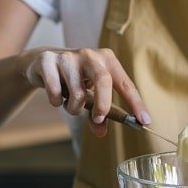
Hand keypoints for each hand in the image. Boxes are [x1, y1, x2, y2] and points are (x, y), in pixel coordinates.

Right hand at [20, 48, 150, 136]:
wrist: (43, 62)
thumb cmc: (74, 80)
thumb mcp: (90, 94)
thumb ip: (98, 113)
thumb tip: (101, 132)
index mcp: (106, 60)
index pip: (125, 84)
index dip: (136, 103)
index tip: (144, 121)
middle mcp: (89, 54)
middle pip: (104, 81)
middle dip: (102, 106)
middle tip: (98, 119)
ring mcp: (68, 56)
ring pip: (77, 93)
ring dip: (73, 108)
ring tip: (69, 103)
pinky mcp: (48, 61)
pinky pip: (55, 92)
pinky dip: (56, 102)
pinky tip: (55, 95)